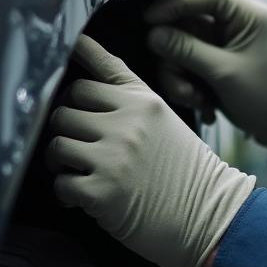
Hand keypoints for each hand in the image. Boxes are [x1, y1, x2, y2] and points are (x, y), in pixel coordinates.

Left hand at [47, 35, 254, 266]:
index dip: (76, 69)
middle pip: (65, 109)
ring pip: (56, 143)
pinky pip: (61, 183)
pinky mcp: (101, 191)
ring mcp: (113, 156)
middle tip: (77, 145)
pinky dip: (66, 194)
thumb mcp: (166, 121)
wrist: (210, 217)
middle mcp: (127, 123)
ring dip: (60, 161)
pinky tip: (82, 198)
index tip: (65, 49)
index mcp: (143, 103)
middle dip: (66, 128)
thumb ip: (131, 98)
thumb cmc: (187, 172)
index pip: (94, 76)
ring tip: (77, 171)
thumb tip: (90, 75)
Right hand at [144, 0, 266, 148]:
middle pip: (186, 24)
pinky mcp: (214, 61)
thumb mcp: (225, 73)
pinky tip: (202, 103)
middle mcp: (234, 23)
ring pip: (181, 47)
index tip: (148, 18)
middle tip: (181, 86)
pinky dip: (187, 84)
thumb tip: (153, 34)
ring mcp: (222, 43)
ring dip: (180, 75)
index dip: (175, 3)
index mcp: (248, 15)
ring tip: (195, 99)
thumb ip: (188, 51)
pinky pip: (187, 64)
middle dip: (176, 57)